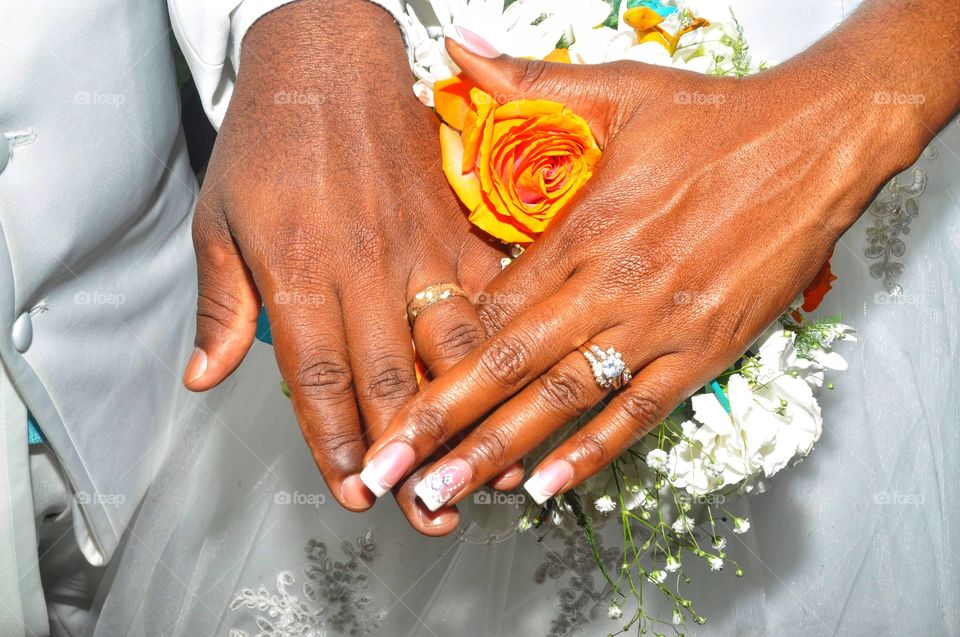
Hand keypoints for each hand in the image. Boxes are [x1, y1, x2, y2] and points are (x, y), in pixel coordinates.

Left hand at [180, 0, 519, 532]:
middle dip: (407, 453)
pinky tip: (524, 384)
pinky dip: (506, 345)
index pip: (319, 378)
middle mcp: (365, 266)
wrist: (331, 60)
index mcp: (299, 267)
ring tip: (488, 466)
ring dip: (470, 414)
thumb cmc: (273, 136)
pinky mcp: (456, 229)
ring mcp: (419, 249)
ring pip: (451, 346)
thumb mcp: (218, 218)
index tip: (352, 489)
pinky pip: (490, 295)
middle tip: (425, 509)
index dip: (336, 443)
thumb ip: (222, 304)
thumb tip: (206, 375)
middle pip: (390, 378)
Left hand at [360, 1, 959, 521]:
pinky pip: (640, 414)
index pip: (486, 309)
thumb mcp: (615, 92)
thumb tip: (457, 49)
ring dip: (500, 452)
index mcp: (580, 231)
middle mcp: (611, 287)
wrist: (815, 143)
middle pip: (509, 367)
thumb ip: (526, 83)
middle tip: (389, 472)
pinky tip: (548, 486)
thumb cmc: (714, 122)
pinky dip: (593, 453)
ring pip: (564, 401)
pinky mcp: (703, 351)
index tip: (384, 397)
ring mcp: (658, 326)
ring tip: (448, 496)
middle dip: (443, 425)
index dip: (429, 358)